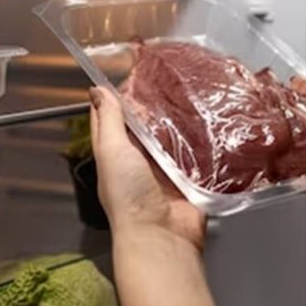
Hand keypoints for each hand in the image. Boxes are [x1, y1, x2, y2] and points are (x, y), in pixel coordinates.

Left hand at [89, 87, 204, 249]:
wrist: (162, 235)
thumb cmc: (129, 197)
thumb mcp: (111, 151)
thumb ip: (109, 120)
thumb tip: (96, 89)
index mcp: (114, 152)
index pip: (111, 117)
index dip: (117, 95)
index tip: (131, 71)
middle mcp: (139, 159)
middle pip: (145, 124)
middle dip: (154, 104)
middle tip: (169, 77)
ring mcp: (165, 169)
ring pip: (172, 136)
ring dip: (180, 120)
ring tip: (192, 93)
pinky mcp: (190, 178)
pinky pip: (196, 153)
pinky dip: (201, 140)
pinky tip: (209, 122)